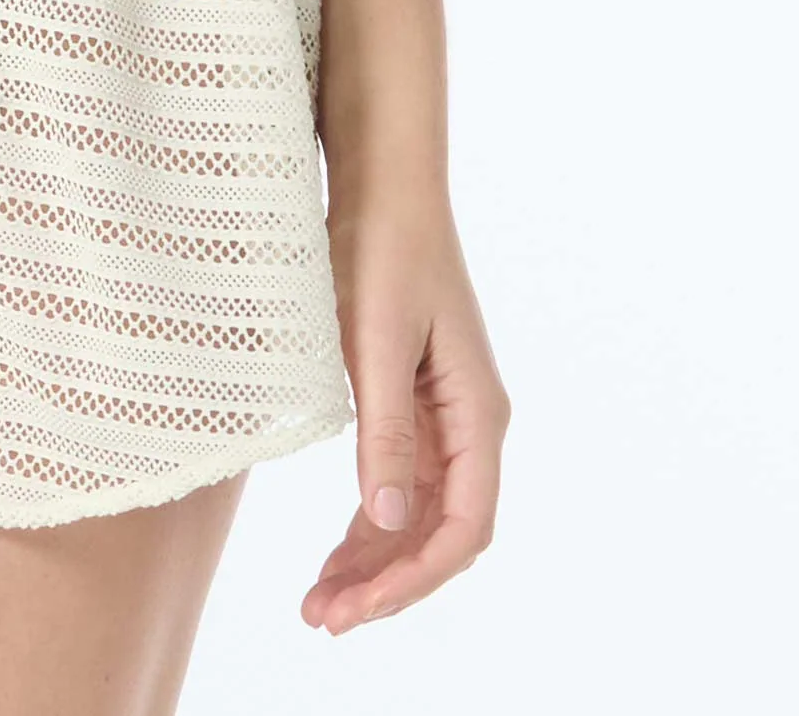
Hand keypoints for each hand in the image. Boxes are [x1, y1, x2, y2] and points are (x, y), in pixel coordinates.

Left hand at [302, 182, 508, 636]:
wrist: (382, 181)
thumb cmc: (382, 247)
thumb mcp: (375, 339)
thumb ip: (383, 430)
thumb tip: (384, 519)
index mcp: (477, 413)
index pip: (462, 528)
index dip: (412, 577)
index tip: (355, 608)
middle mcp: (470, 423)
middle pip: (439, 532)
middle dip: (386, 582)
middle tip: (322, 618)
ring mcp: (444, 414)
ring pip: (418, 514)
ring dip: (375, 559)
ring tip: (321, 599)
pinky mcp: (413, 398)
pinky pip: (400, 482)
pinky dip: (370, 520)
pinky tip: (339, 547)